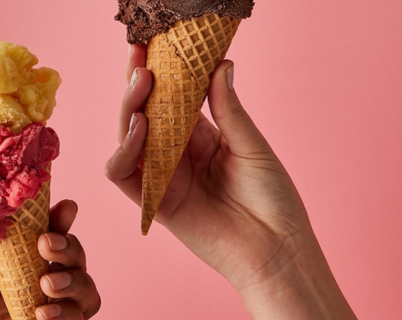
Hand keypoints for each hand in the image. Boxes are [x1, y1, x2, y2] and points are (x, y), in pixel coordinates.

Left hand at [0, 200, 99, 319]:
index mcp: (3, 274)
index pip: (36, 242)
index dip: (56, 222)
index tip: (65, 208)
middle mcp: (29, 292)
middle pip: (72, 262)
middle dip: (70, 248)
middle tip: (48, 246)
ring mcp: (41, 314)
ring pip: (84, 292)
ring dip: (75, 282)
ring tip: (48, 285)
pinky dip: (68, 314)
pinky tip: (44, 314)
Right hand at [105, 45, 356, 318]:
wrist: (278, 250)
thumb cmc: (273, 200)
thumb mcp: (252, 146)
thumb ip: (228, 110)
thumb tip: (220, 65)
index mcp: (202, 139)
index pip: (171, 101)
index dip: (162, 75)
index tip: (154, 47)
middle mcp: (178, 156)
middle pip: (145, 115)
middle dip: (138, 86)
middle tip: (140, 58)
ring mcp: (164, 178)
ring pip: (128, 140)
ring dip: (128, 110)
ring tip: (140, 85)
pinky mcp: (155, 202)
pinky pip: (124, 174)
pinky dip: (124, 150)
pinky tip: (140, 127)